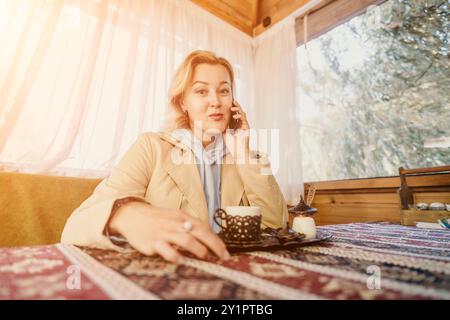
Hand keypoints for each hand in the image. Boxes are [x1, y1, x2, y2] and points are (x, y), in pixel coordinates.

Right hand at [109, 202, 229, 262]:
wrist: (131, 215)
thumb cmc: (157, 219)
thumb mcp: (175, 218)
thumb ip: (189, 227)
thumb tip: (208, 240)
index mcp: (182, 217)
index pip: (204, 227)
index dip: (216, 240)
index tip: (225, 252)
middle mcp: (175, 224)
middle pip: (200, 232)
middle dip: (214, 245)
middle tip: (223, 257)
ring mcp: (164, 233)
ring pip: (186, 240)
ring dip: (199, 249)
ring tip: (205, 257)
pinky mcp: (152, 242)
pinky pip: (166, 249)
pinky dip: (175, 255)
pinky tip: (180, 260)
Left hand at [224, 100, 249, 160]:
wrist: (237, 151)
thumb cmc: (231, 144)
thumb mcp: (223, 133)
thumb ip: (220, 127)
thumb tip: (212, 123)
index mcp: (235, 124)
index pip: (233, 114)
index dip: (231, 108)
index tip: (227, 103)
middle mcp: (240, 124)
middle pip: (239, 112)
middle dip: (236, 106)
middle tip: (232, 101)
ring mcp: (244, 125)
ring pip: (242, 114)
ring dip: (238, 110)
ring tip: (232, 108)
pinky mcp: (247, 128)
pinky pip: (244, 119)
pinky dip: (240, 116)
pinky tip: (235, 116)